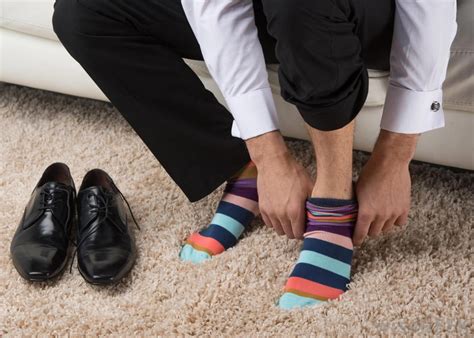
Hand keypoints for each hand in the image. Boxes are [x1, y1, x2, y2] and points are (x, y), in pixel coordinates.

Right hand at [246, 131, 312, 238]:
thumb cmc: (293, 173)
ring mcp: (270, 212)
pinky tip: (280, 213)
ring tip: (289, 218)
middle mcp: (281, 215)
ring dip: (285, 227)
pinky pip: (268, 223)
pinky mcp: (262, 208)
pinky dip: (274, 222)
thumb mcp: (310, 187)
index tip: (306, 226)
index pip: (299, 234)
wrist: (273, 163)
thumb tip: (318, 217)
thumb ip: (314, 205)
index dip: (304, 232)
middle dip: (295, 230)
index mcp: (295, 211)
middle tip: (299, 222)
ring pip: (278, 230)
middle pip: (288, 234)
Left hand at [353, 130, 418, 245]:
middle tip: (365, 225)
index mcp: (366, 212)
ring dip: (381, 225)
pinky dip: (394, 221)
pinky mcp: (404, 208)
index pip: (360, 234)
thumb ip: (355, 206)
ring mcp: (394, 213)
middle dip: (368, 230)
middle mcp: (381, 216)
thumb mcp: (356, 191)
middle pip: (373, 233)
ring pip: (386, 229)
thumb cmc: (369, 174)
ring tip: (376, 217)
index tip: (354, 241)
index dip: (356, 239)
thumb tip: (349, 216)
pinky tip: (389, 214)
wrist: (390, 163)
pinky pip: (399, 223)